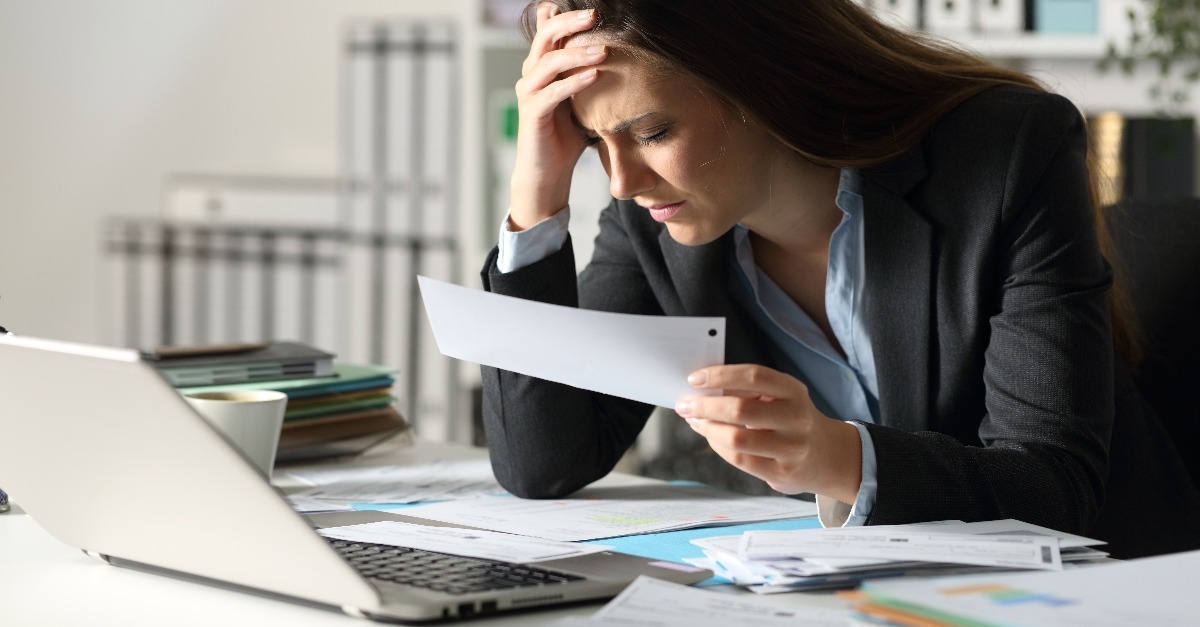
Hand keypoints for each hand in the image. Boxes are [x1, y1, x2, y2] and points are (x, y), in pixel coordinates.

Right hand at [509, 4, 607, 230]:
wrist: (549, 171)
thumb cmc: (568, 134)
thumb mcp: (582, 97)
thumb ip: (590, 71)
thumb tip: (616, 50)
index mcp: (543, 66)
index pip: (550, 30)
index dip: (566, 15)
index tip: (595, 8)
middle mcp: (532, 74)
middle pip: (545, 37)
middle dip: (570, 22)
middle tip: (596, 14)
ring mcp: (529, 93)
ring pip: (548, 62)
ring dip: (576, 53)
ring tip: (603, 50)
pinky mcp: (532, 114)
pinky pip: (552, 92)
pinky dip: (573, 81)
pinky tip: (595, 75)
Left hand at [675, 364, 863, 503]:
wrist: (827, 456)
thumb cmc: (791, 419)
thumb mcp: (780, 397)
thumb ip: (747, 391)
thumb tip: (703, 389)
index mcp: (794, 391)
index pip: (754, 377)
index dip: (721, 375)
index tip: (695, 378)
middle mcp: (796, 418)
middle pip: (741, 409)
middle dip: (705, 406)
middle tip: (685, 404)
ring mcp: (791, 448)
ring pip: (737, 438)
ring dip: (708, 428)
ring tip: (695, 421)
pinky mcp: (782, 473)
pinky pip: (740, 460)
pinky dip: (718, 446)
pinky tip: (711, 437)